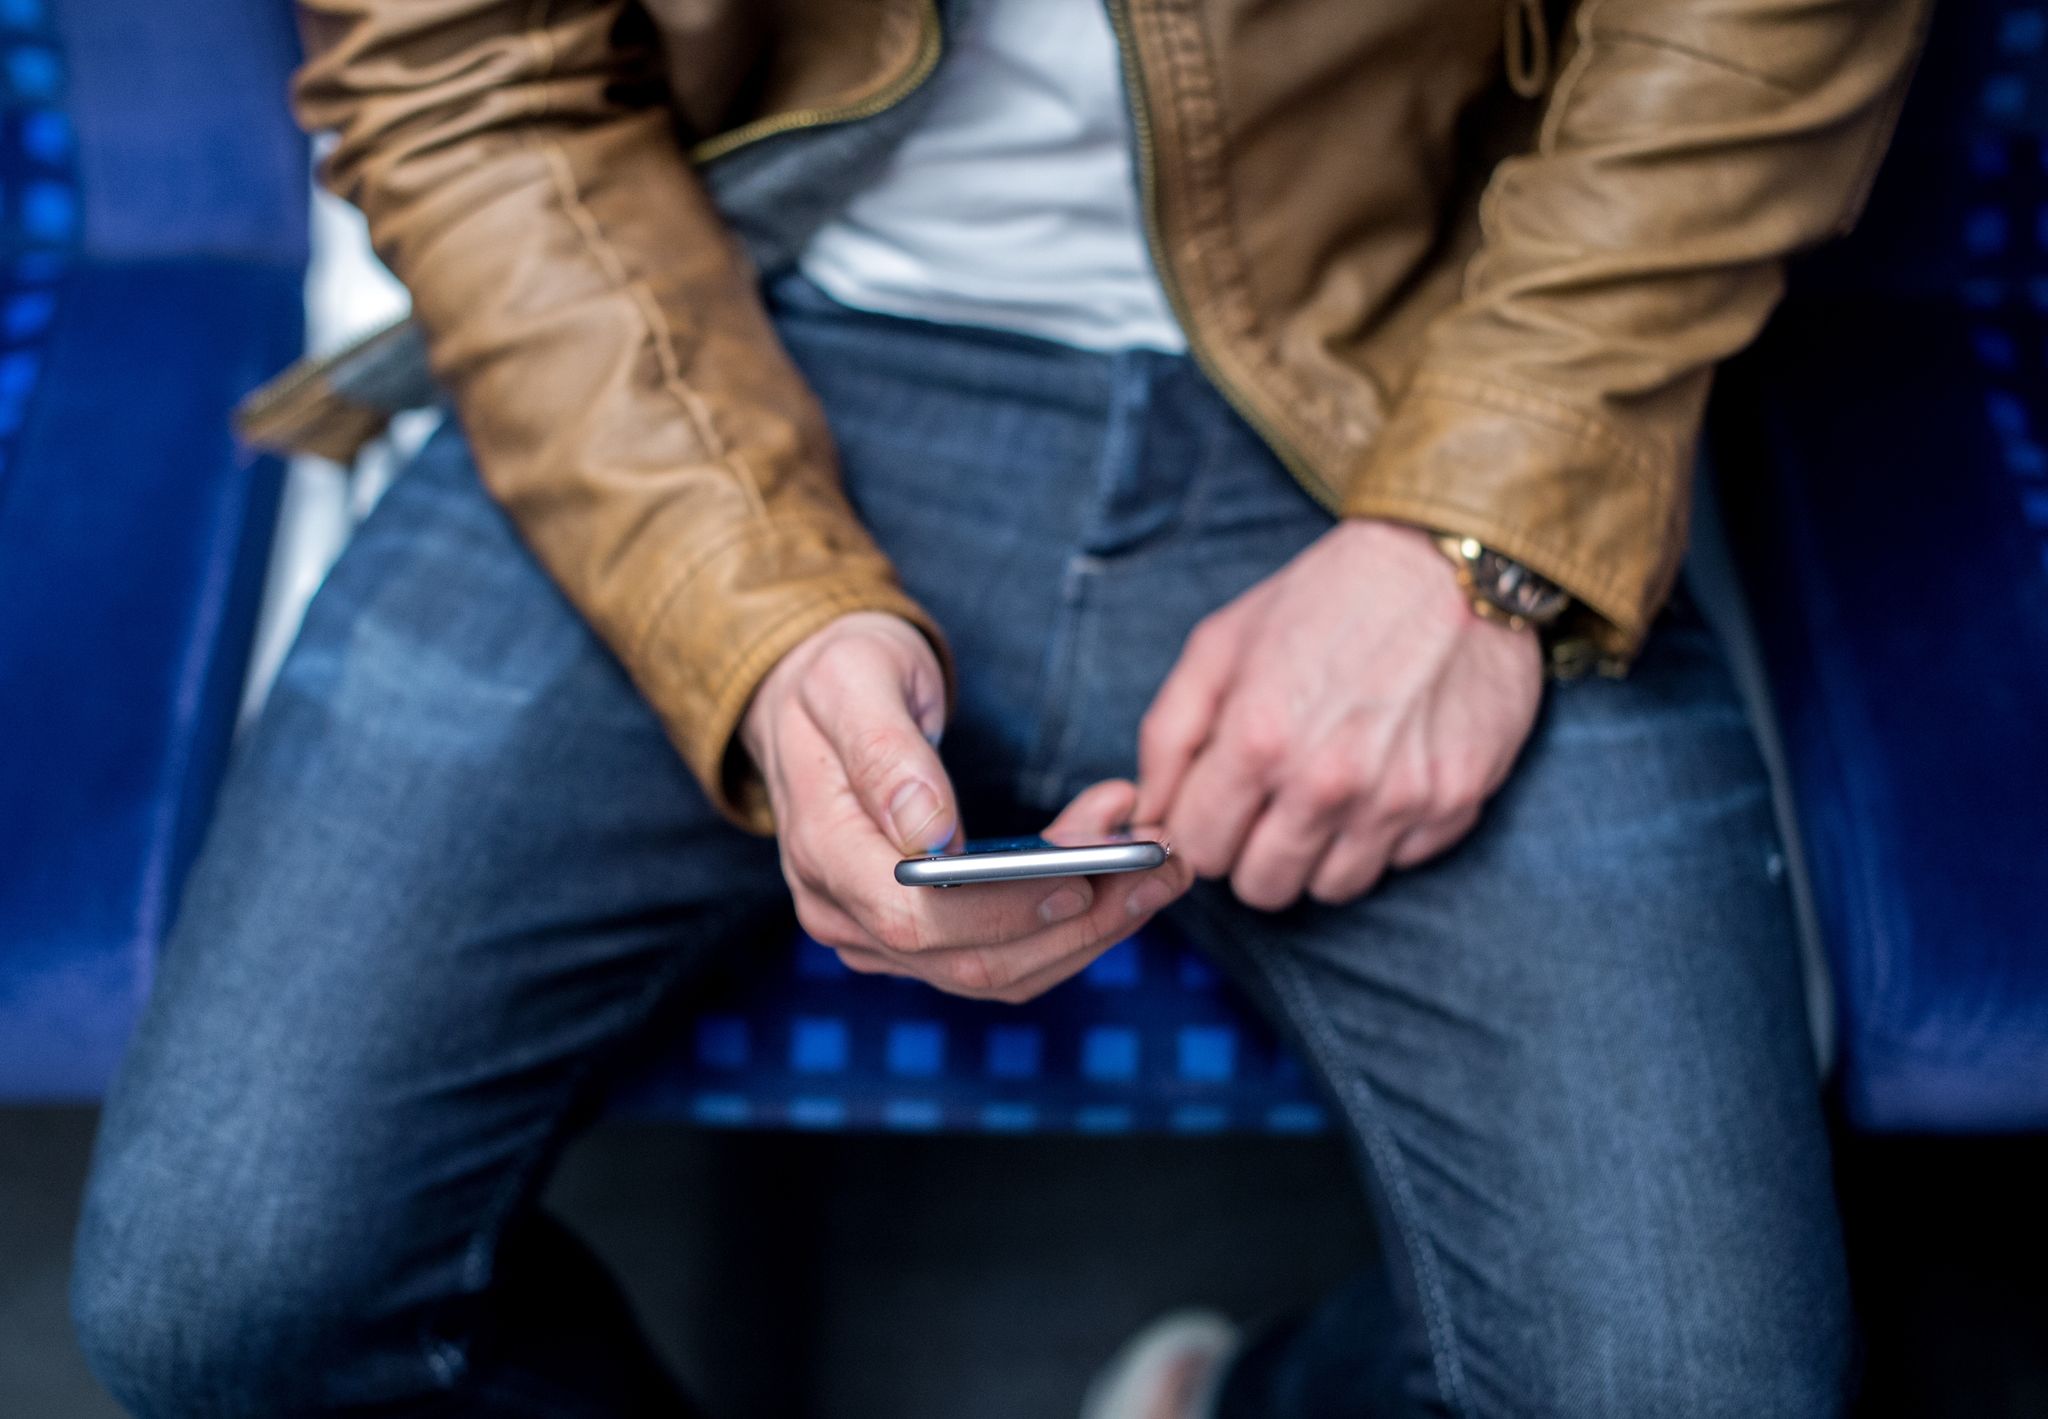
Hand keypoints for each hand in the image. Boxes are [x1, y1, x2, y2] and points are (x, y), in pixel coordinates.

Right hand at [743, 613, 1193, 1001]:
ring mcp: (879, 935)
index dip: (1004, 913)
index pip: (915, 919)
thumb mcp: (853, 681)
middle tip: (1163, 865)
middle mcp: (845, 913)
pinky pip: (1006, 951)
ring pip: (1001, 970)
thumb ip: (886, 752)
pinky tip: (1121, 872)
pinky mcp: (922, 935)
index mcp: (822, 853)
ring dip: (1092, 927)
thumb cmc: (835, 678)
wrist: (812, 698)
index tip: (1084, 879)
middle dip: (1080, 922)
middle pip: (972, 961)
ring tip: (1161, 865)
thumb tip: (930, 831)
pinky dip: (1071, 921)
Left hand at [1135, 519, 1543, 910]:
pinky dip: (1384, 835)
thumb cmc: (1325, 599)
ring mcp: (1397, 799)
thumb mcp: (1220, 644)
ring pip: (1331, 889)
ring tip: (1326, 790)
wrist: (1447, 565)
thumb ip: (1169, 735)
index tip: (1217, 805)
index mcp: (1259, 739)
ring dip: (1319, 852)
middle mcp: (1327, 782)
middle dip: (1253, 852)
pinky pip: (1399, 863)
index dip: (1200, 831)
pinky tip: (1383, 776)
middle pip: (1263, 887)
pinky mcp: (1454, 803)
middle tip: (1269, 803)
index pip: (1200, 851)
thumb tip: (1148, 813)